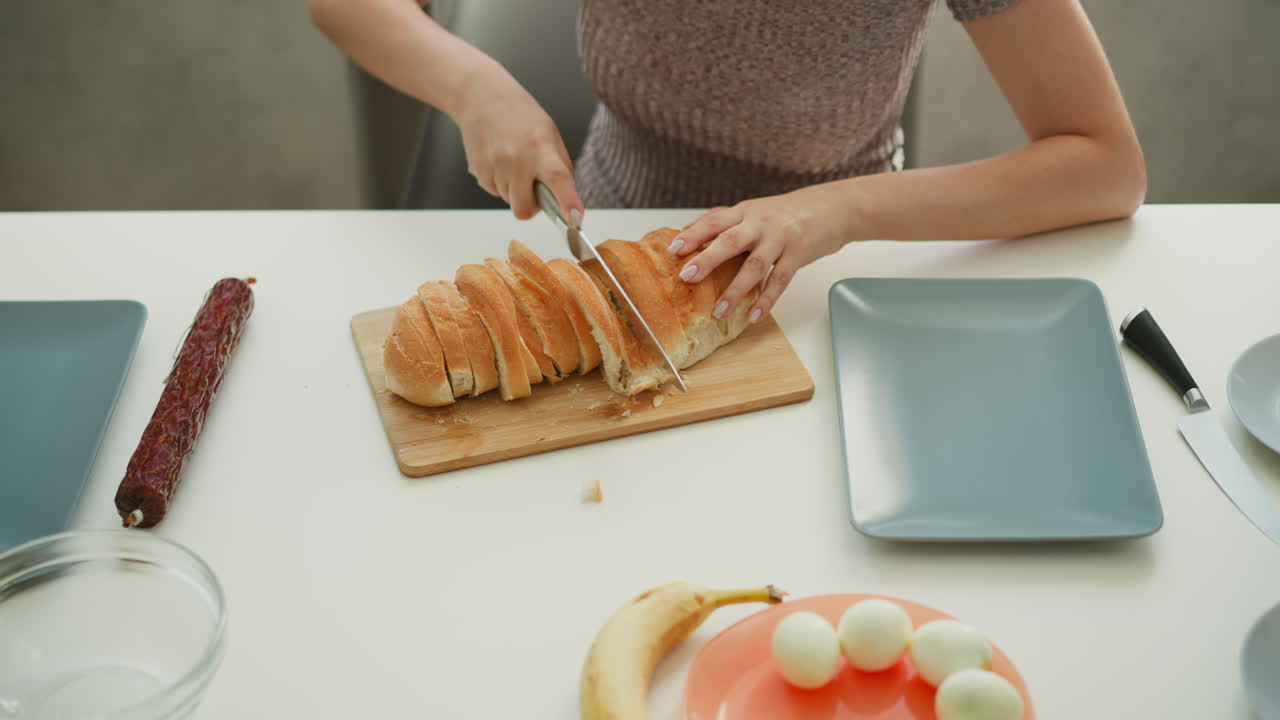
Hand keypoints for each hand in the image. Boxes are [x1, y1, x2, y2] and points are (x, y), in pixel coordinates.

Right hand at [454, 69, 583, 223]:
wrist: (481, 97)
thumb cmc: (520, 114)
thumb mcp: (550, 134)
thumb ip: (560, 168)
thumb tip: (566, 200)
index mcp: (541, 148)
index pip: (558, 179)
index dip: (567, 202)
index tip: (575, 219)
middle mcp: (516, 159)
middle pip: (523, 209)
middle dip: (530, 206)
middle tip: (533, 186)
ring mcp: (494, 166)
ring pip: (508, 201)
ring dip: (514, 190)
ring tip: (513, 160)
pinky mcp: (478, 171)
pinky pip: (494, 191)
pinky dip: (500, 182)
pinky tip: (499, 159)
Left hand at [668, 183, 855, 321]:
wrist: (832, 207)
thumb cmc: (786, 214)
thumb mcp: (752, 211)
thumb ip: (723, 222)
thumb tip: (687, 233)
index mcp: (744, 212)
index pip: (714, 221)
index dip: (693, 234)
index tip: (673, 250)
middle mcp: (759, 223)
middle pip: (730, 241)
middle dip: (707, 259)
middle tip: (687, 277)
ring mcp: (780, 239)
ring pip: (754, 265)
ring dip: (735, 290)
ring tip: (719, 312)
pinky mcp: (798, 254)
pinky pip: (780, 280)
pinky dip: (767, 299)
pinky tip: (754, 315)